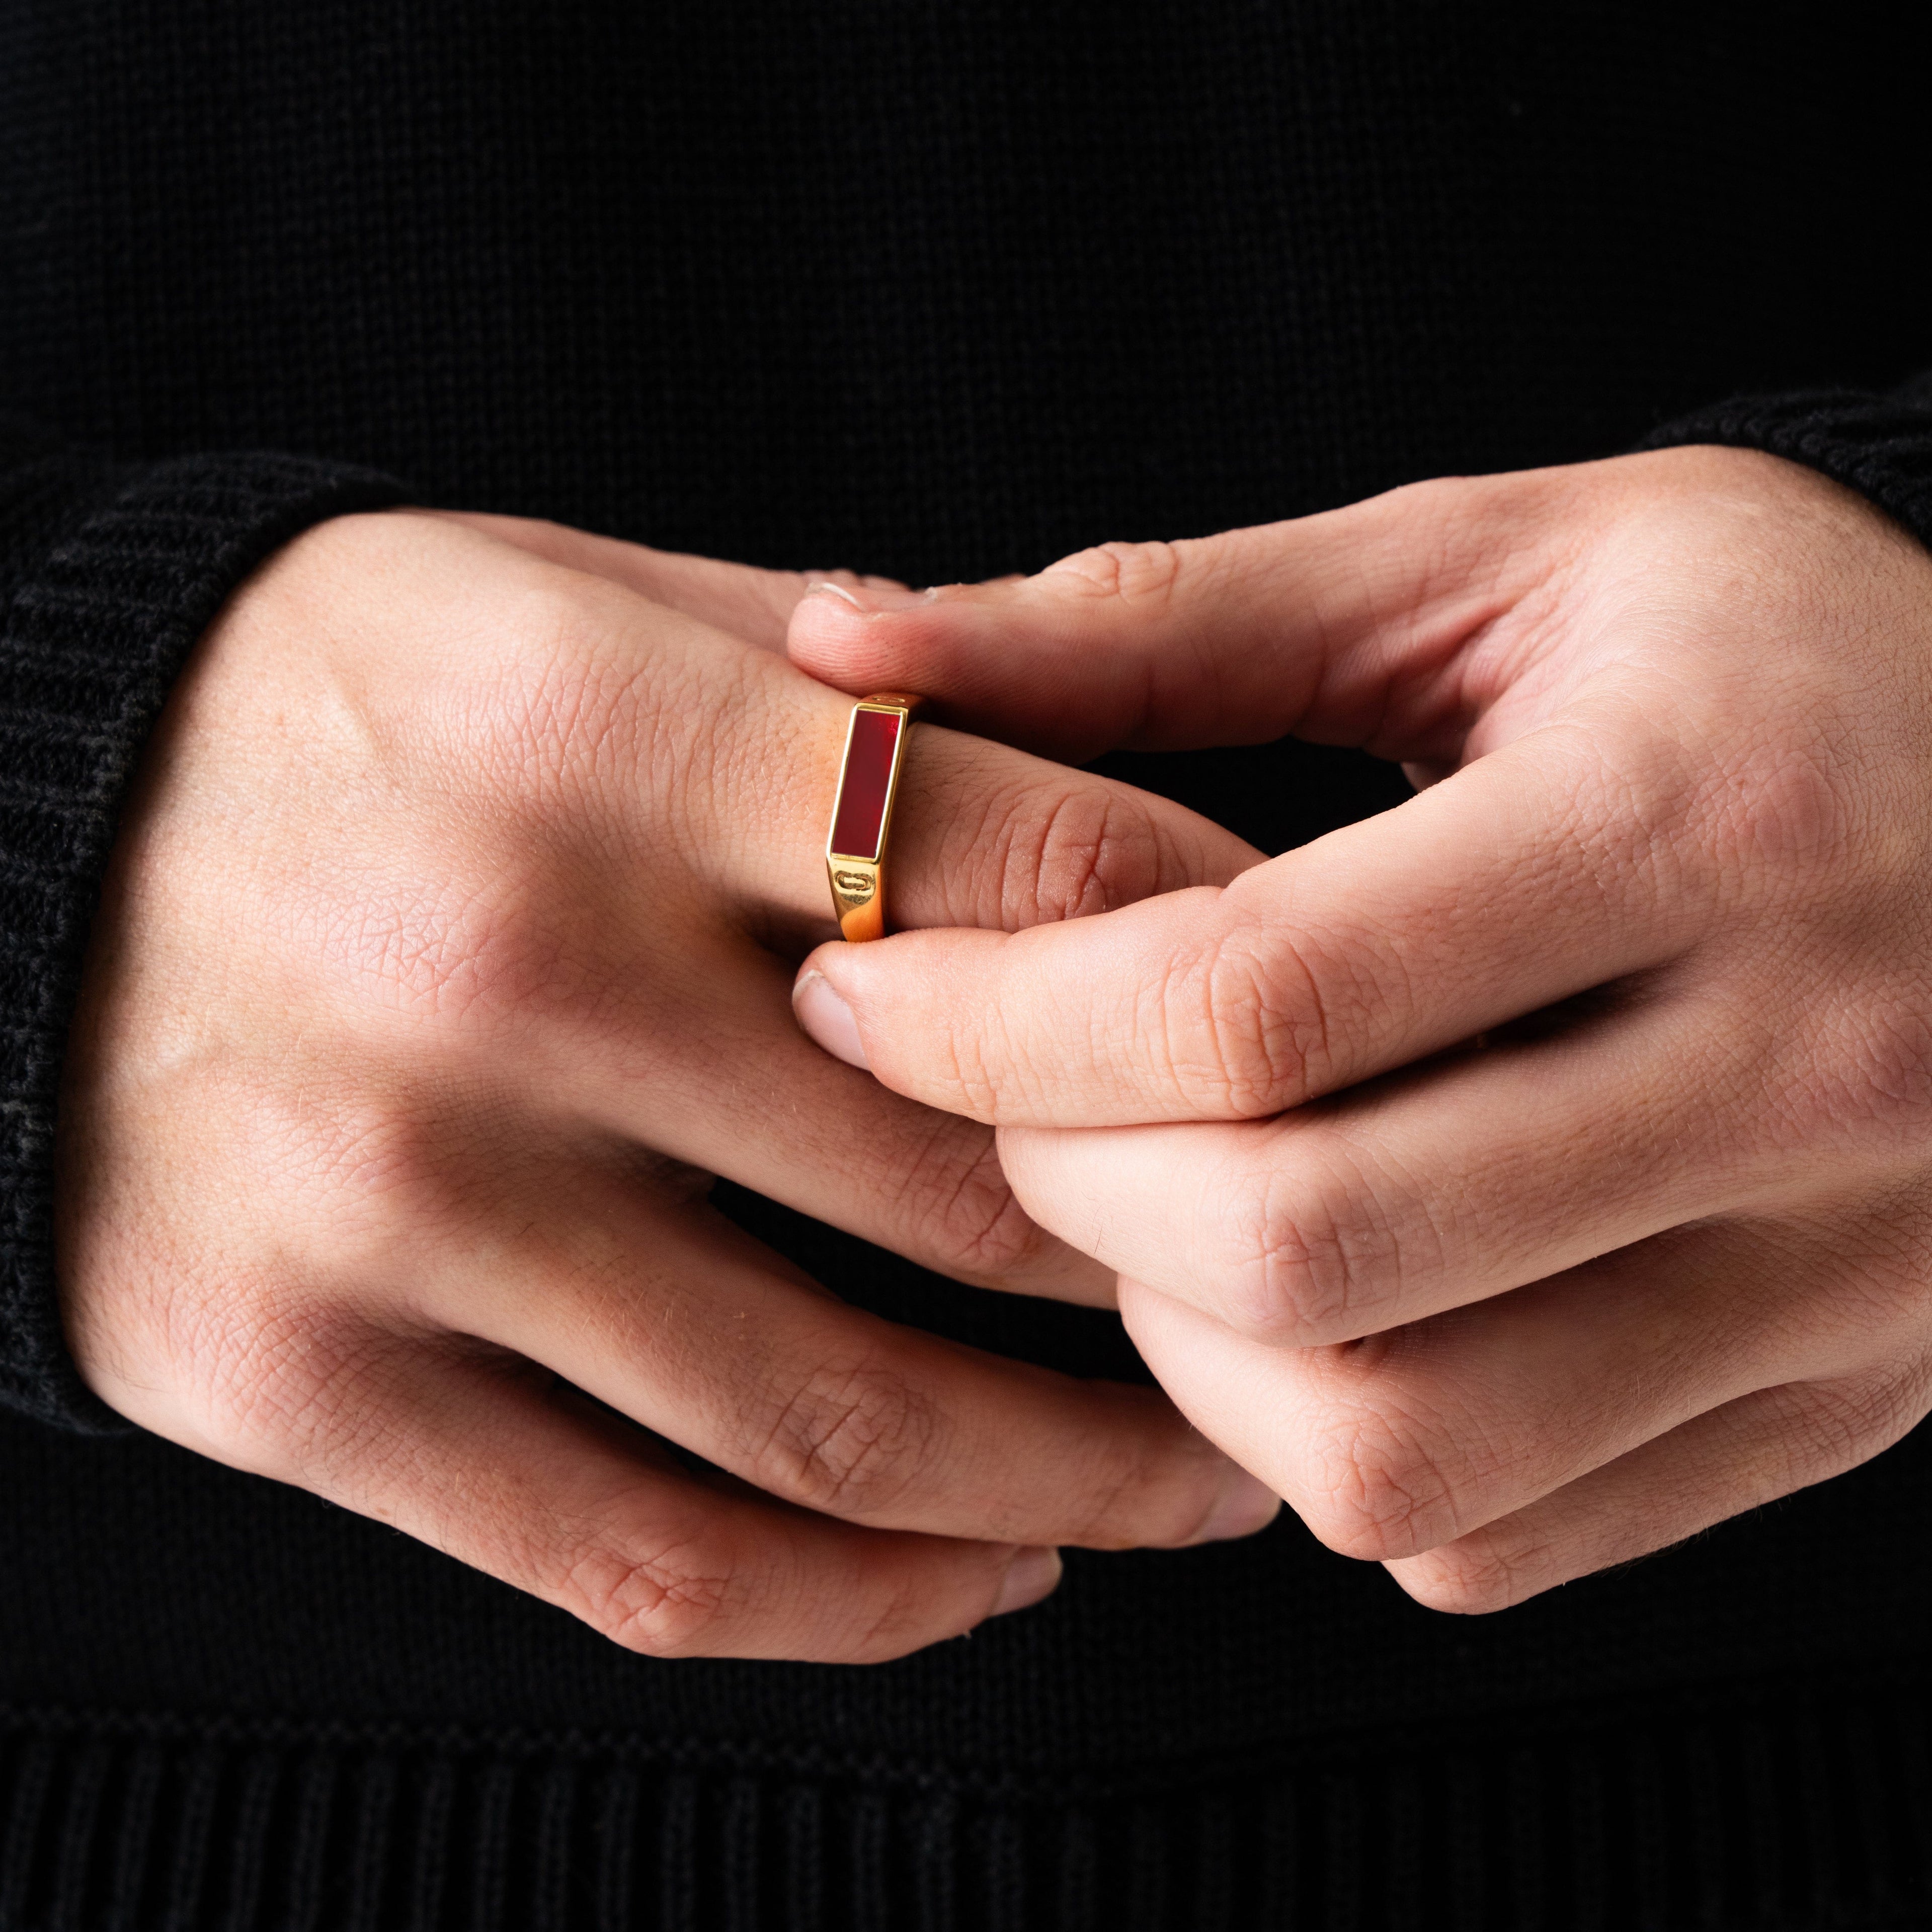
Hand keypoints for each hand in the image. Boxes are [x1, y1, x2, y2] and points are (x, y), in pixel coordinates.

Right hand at [57, 509, 1277, 1663]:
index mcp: (599, 731)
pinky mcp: (286, 1379)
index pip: (1037, 858)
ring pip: (835, 1422)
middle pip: (967, 1180)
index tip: (1329, 1039)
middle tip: (1316, 1292)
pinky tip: (982, 1574)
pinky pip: (646, 1558)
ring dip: (1076, 1486)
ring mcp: (386, 1201)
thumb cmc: (356, 698)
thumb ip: (844, 696)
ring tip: (1207, 1480)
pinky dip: (861, 1602)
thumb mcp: (571, 605)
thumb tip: (1120, 810)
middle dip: (1196, 1260)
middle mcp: (497, 966)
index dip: (1235, 961)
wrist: (1, 820)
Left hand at [787, 446, 1931, 1610]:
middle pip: (1299, 1250)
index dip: (991, 1022)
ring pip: (1386, 1447)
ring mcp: (1834, 1282)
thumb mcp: (1497, 568)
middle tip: (1003, 1093)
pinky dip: (1331, 1447)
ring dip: (1183, 1345)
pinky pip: (1487, 1536)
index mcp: (1697, 823)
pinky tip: (1318, 1300)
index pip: (1253, 1003)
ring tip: (1157, 1195)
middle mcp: (1799, 1079)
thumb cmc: (1771, 657)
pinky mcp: (1824, 1404)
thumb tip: (852, 639)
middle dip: (1060, 1187)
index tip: (867, 991)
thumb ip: (1167, 617)